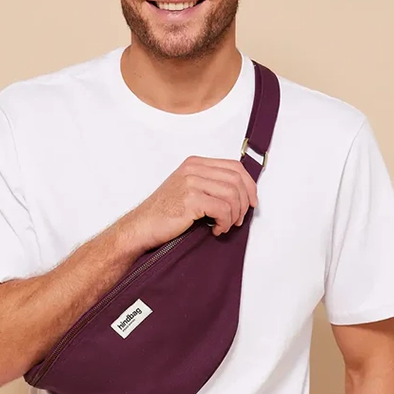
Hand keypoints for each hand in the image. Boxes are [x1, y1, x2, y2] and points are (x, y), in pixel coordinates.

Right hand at [125, 155, 258, 249]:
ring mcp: (191, 182)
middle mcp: (194, 169)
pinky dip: (224, 223)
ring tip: (225, 226)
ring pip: (232, 195)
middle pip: (237, 180)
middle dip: (244, 203)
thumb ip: (210, 184)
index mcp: (195, 163)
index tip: (252, 202)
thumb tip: (241, 193)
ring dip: (234, 215)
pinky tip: (215, 230)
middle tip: (240, 219)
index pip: (234, 167)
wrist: (141, 227)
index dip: (249, 185)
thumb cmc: (164, 213)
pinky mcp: (191, 199)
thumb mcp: (187, 189)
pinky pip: (223, 209)